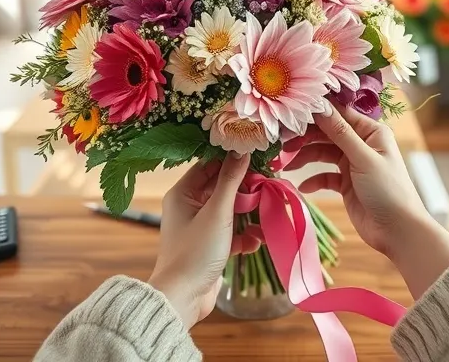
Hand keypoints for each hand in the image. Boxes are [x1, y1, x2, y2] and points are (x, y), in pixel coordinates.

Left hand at [149, 153, 260, 327]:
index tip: (256, 159)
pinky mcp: (209, 246)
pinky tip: (255, 241)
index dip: (231, 161)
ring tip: (265, 213)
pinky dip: (243, 236)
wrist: (183, 299)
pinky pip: (230, 233)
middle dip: (244, 189)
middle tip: (266, 186)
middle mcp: (188, 207)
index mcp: (182, 193)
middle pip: (221, 187)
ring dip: (247, 214)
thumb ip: (230, 180)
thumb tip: (241, 148)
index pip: (208, 165)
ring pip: (228, 211)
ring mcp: (199, 227)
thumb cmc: (195, 252)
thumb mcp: (217, 212)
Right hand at [287, 107, 448, 298]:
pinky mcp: (346, 184)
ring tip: (286, 166)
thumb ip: (340, 132)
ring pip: (322, 153)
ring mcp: (353, 164)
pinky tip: (303, 187)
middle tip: (282, 145)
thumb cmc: (388, 190)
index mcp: (372, 132)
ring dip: (305, 158)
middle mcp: (362, 144)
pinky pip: (325, 176)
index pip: (339, 114)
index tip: (291, 115)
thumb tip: (320, 105)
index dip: (316, 113)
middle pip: (327, 133)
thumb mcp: (363, 159)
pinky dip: (314, 180)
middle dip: (305, 138)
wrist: (398, 232)